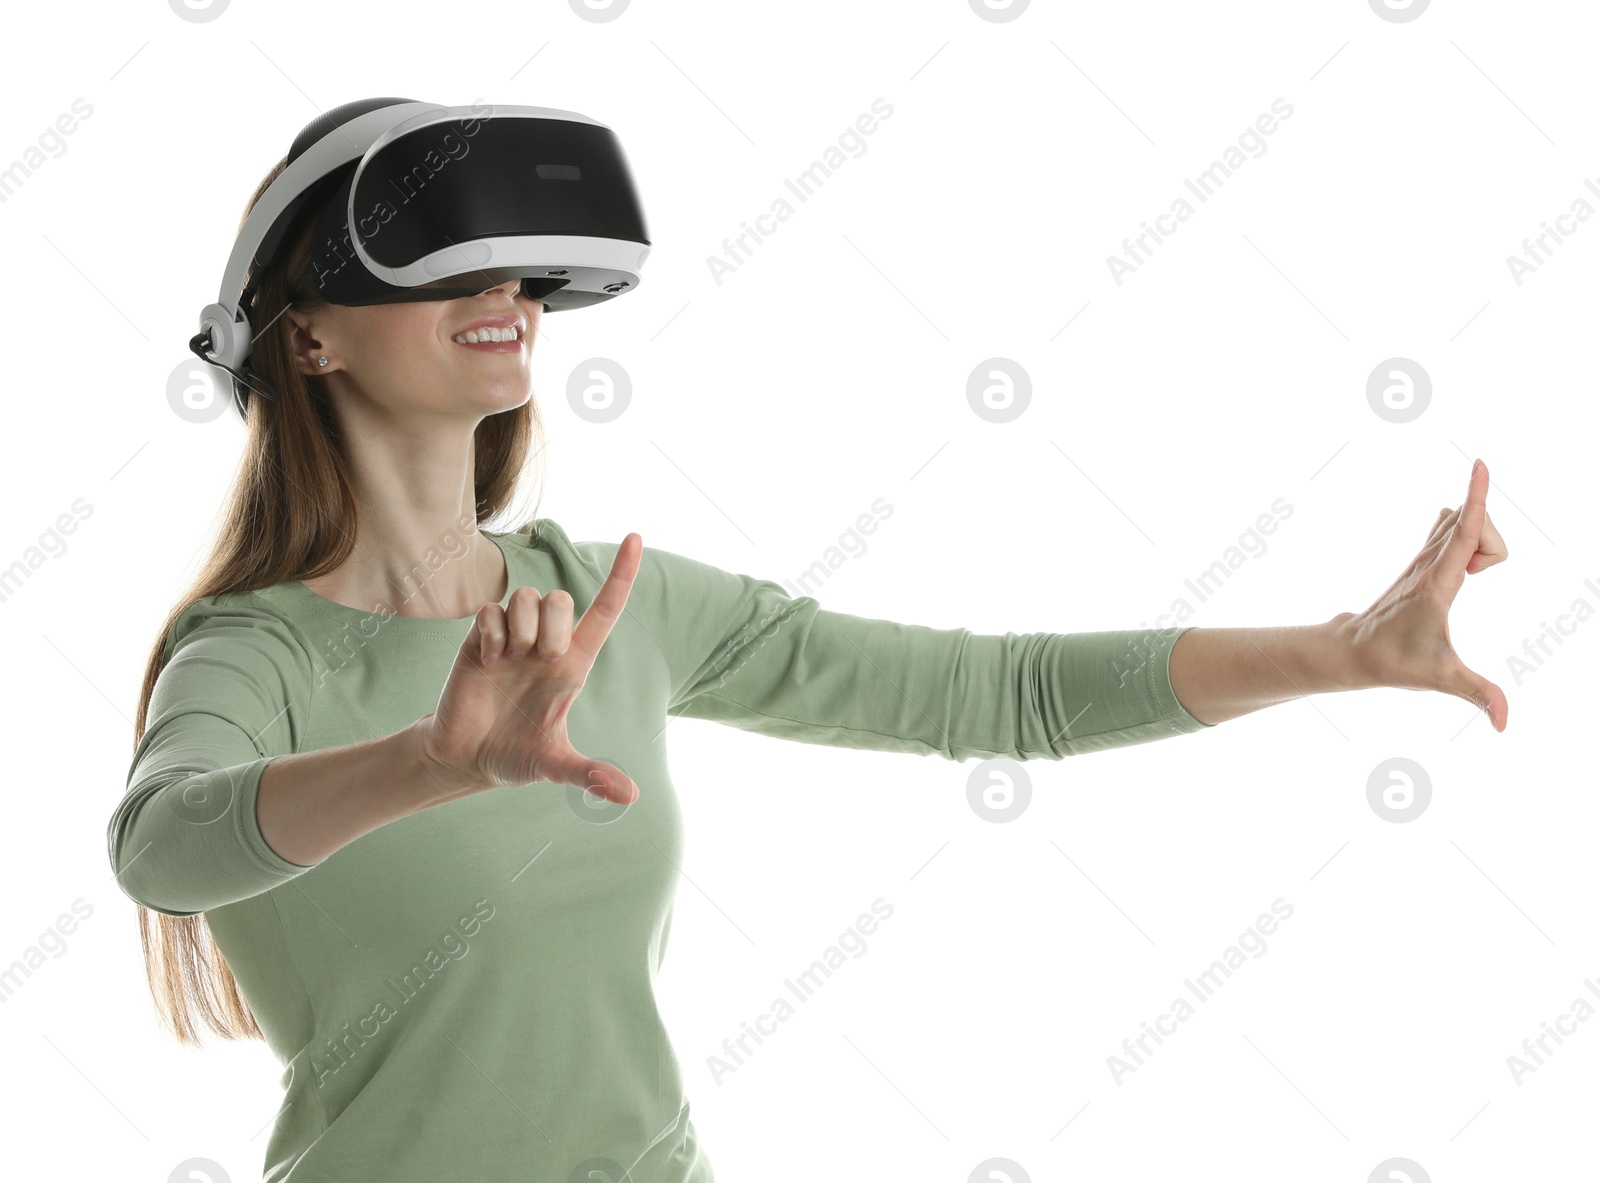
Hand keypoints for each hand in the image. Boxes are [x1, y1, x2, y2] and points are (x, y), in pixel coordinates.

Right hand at [414, 533, 643, 803]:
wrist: (465, 757)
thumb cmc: (515, 756)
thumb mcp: (555, 766)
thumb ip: (590, 775)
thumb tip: (630, 797)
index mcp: (574, 665)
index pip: (606, 610)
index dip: (622, 574)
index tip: (637, 537)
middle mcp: (547, 645)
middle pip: (562, 599)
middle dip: (555, 625)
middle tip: (540, 661)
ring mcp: (513, 639)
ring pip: (528, 597)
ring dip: (522, 629)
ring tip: (510, 662)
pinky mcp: (480, 639)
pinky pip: (492, 611)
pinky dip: (492, 634)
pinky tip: (487, 663)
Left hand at [1338, 460, 1508, 730]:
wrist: (1355, 651)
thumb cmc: (1395, 662)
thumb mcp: (1440, 680)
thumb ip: (1477, 694)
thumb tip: (1504, 723)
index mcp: (1437, 583)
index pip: (1465, 532)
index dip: (1477, 499)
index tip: (1480, 465)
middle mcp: (1428, 561)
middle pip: (1478, 527)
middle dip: (1494, 548)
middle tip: (1476, 581)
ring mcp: (1423, 557)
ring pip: (1467, 525)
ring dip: (1482, 543)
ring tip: (1468, 581)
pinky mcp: (1423, 559)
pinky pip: (1457, 528)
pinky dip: (1471, 538)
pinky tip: (1465, 567)